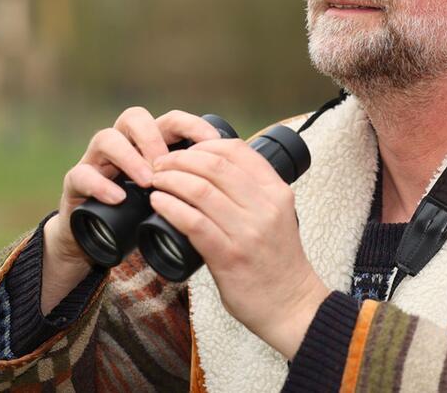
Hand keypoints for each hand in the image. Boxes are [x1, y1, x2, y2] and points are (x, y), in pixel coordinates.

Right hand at [41, 107, 219, 313]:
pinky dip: (100, 185)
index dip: (193, 125)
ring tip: (148, 180)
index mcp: (153, 145)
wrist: (100, 244)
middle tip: (173, 162)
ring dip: (130, 157)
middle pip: (136, 118)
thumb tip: (251, 181)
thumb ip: (205, 186)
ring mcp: (97, 162)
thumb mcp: (180, 199)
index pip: (173, 121)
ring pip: (106, 138)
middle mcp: (125, 146)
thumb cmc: (149, 218)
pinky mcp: (76, 185)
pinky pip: (82, 175)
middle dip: (156, 136)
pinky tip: (118, 197)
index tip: (215, 141)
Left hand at [150, 138, 328, 359]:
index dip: (204, 144)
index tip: (185, 150)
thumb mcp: (278, 215)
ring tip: (155, 181)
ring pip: (201, 189)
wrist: (290, 303)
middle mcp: (265, 206)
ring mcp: (248, 231)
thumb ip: (254, 194)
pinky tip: (158, 202)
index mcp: (277, 191)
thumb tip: (214, 172)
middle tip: (160, 164)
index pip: (238, 150)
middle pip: (215, 165)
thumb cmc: (277, 261)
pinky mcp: (229, 256)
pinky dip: (170, 207)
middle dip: (180, 159)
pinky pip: (193, 222)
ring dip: (170, 180)